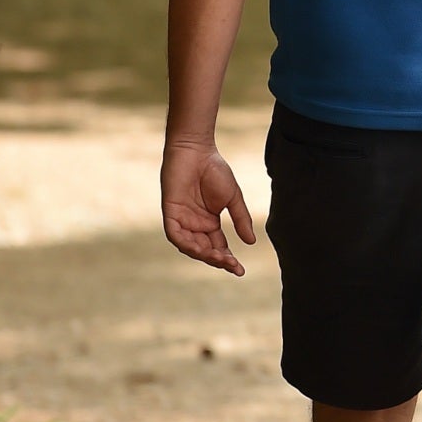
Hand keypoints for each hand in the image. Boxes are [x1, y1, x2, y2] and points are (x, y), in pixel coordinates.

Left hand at [162, 139, 257, 274]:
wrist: (196, 151)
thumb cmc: (215, 171)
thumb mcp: (233, 198)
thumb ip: (240, 219)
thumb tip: (251, 242)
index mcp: (210, 223)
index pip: (219, 247)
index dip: (228, 259)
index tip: (241, 270)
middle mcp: (195, 225)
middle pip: (205, 250)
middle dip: (218, 260)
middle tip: (231, 265)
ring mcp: (182, 220)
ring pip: (189, 246)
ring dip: (203, 255)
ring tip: (219, 258)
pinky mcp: (170, 213)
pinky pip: (175, 235)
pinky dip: (186, 243)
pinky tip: (199, 249)